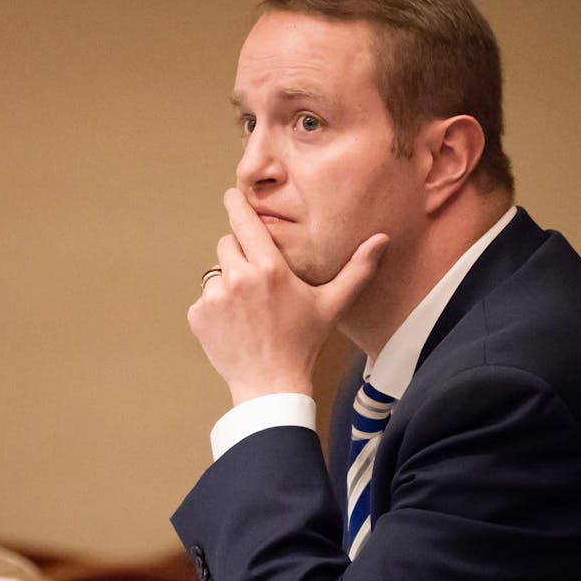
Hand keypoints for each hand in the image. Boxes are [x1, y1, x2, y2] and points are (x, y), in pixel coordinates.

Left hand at [189, 188, 387, 404]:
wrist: (271, 385)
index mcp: (269, 268)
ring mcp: (215, 297)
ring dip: (227, 284)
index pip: (244, 221)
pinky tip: (234, 327)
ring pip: (215, 273)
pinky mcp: (198, 316)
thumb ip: (357, 270)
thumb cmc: (303, 343)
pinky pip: (203, 300)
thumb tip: (382, 240)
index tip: (231, 195)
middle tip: (257, 284)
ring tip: (248, 311)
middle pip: (227, 245)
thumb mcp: (332, 305)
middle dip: (239, 256)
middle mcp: (238, 277)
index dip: (236, 205)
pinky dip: (214, 310)